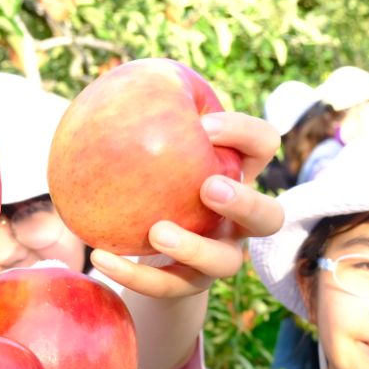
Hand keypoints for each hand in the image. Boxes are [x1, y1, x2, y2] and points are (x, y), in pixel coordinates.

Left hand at [88, 112, 286, 300]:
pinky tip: (100, 257)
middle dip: (245, 203)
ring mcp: (218, 257)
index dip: (243, 133)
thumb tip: (120, 81)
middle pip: (268, 217)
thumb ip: (149, 119)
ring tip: (157, 232)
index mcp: (238, 176)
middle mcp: (239, 222)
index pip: (263, 145)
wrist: (146, 249)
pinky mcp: (187, 287)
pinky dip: (134, 276)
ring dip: (194, 247)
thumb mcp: (155, 148)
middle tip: (208, 188)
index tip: (202, 125)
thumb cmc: (153, 180)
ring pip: (225, 262)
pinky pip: (166, 286)